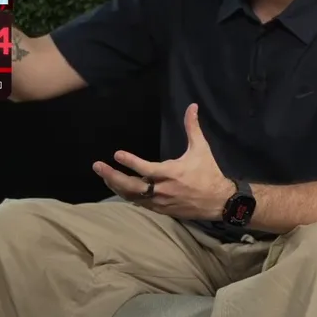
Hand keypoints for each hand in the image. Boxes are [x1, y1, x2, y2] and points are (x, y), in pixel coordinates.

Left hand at [93, 103, 231, 219]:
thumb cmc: (208, 173)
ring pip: (132, 196)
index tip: (116, 154)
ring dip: (116, 186)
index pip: (145, 168)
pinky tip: (119, 188)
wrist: (218, 201)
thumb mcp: (201, 149)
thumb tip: (192, 106)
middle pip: (131, 185)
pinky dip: (128, 195)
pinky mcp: (161, 209)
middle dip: (112, 176)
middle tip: (97, 166)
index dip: (130, 161)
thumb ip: (193, 127)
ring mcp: (160, 201)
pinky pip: (139, 203)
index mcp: (171, 173)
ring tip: (104, 176)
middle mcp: (162, 189)